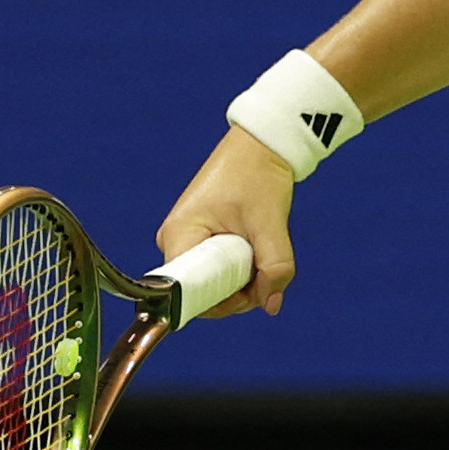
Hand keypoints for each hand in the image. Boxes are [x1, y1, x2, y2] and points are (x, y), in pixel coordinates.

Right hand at [157, 126, 299, 317]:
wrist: (262, 144)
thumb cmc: (258, 174)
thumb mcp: (270, 223)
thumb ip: (274, 267)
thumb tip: (272, 305)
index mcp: (178, 236)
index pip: (187, 294)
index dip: (221, 303)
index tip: (251, 294)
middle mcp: (174, 241)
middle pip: (202, 291)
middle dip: (238, 292)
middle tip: (266, 273)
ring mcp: (186, 240)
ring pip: (213, 281)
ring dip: (243, 280)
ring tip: (263, 254)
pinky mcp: (200, 238)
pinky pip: (217, 268)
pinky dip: (241, 268)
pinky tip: (257, 251)